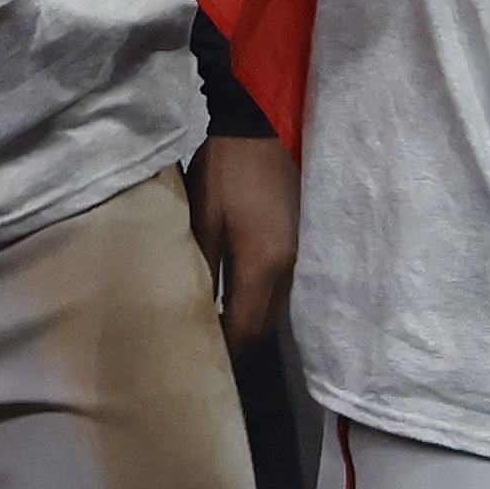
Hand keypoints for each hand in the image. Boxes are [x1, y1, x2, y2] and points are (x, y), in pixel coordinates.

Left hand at [189, 135, 296, 349]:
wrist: (260, 128)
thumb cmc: (225, 172)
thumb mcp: (203, 218)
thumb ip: (201, 266)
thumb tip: (193, 305)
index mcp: (262, 264)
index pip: (246, 326)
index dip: (228, 348)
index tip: (203, 360)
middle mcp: (287, 268)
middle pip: (266, 324)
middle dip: (240, 341)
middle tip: (207, 346)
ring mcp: (297, 256)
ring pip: (275, 308)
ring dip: (251, 321)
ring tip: (219, 325)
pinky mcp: (296, 242)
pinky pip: (280, 288)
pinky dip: (260, 300)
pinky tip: (237, 296)